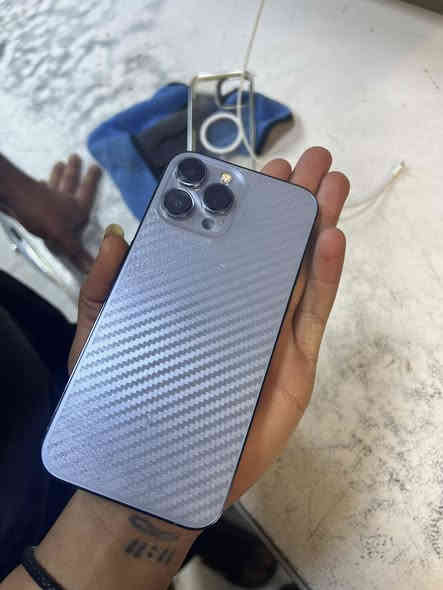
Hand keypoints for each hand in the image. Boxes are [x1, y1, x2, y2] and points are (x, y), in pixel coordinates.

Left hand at [11, 154, 100, 271]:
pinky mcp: (31, 197)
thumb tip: (94, 269)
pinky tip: (39, 182)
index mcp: (75, 208)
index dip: (92, 180)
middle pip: (70, 182)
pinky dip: (40, 185)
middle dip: (75, 171)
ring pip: (54, 182)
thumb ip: (77, 252)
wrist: (13, 200)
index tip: (97, 166)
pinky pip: (38, 189)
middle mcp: (63, 199)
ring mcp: (46, 196)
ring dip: (58, 174)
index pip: (87, 192)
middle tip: (76, 156)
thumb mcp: (63, 237)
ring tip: (60, 163)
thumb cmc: (42, 216)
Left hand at [69, 147, 348, 505]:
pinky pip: (311, 313)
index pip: (228, 245)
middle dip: (293, 202)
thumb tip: (118, 235)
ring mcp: (271, 334)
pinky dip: (323, 275)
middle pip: (273, 248)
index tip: (259, 170)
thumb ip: (106, 287)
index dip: (247, 206)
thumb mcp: (102, 336)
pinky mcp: (294, 363)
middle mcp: (241, 309)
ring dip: (318, 226)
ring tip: (331, 183)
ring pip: (299, 272)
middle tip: (310, 161)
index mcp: (203, 299)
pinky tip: (330, 238)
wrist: (157, 468)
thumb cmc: (128, 402)